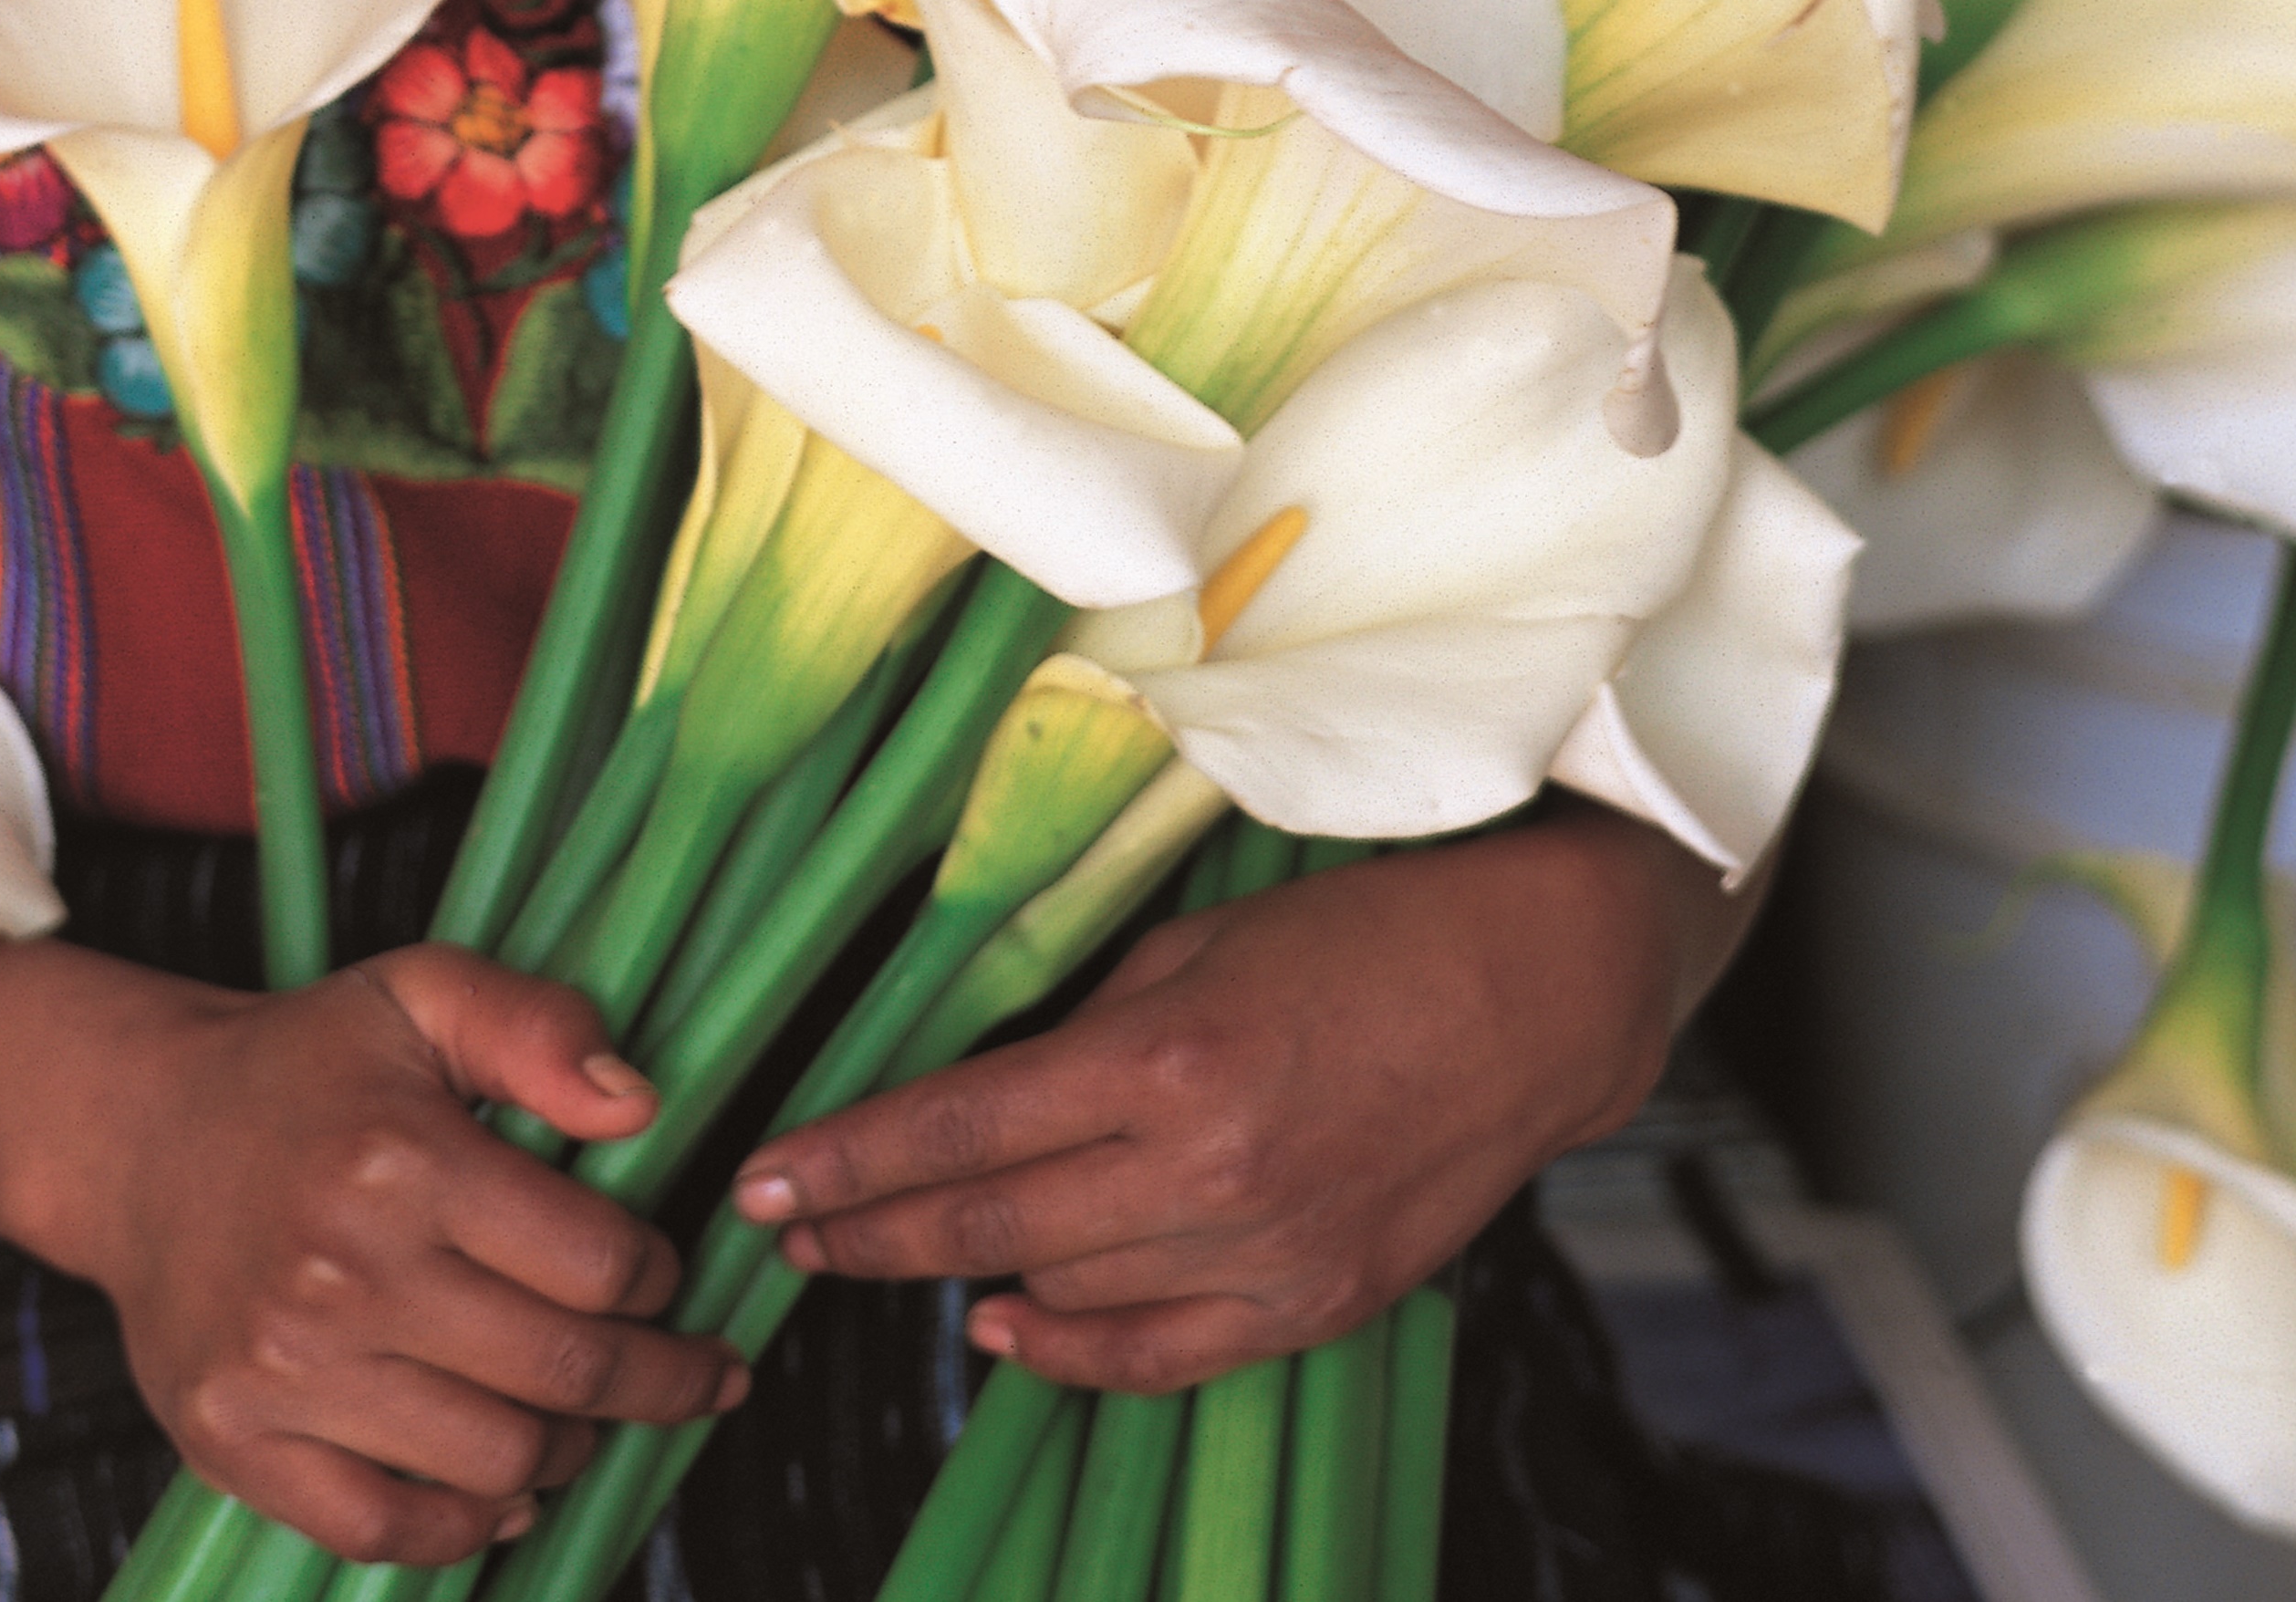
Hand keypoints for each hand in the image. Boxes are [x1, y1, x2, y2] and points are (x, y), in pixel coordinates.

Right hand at [28, 944, 751, 1564]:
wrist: (138, 1138)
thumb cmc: (301, 1070)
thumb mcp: (419, 994)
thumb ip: (537, 1026)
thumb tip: (638, 1108)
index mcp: (400, 1161)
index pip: (599, 1264)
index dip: (660, 1276)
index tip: (661, 1272)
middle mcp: (341, 1274)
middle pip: (565, 1373)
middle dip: (662, 1381)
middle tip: (694, 1372)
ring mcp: (283, 1372)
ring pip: (497, 1461)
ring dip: (572, 1448)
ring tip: (587, 1414)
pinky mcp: (236, 1441)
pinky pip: (385, 1528)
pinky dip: (465, 1526)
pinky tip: (503, 1488)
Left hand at [720, 807, 1726, 1394]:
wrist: (1532, 998)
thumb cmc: (1359, 937)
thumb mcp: (1196, 944)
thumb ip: (1084, 1024)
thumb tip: (981, 1086)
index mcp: (1163, 1058)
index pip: (958, 1126)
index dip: (847, 1161)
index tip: (763, 1180)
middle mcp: (1204, 1170)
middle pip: (987, 1222)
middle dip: (865, 1229)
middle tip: (781, 1233)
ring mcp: (1262, 1250)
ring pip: (1062, 1293)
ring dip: (955, 1278)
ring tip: (873, 1258)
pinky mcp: (1313, 1302)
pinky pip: (1161, 1357)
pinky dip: (1070, 1352)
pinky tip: (1005, 1330)